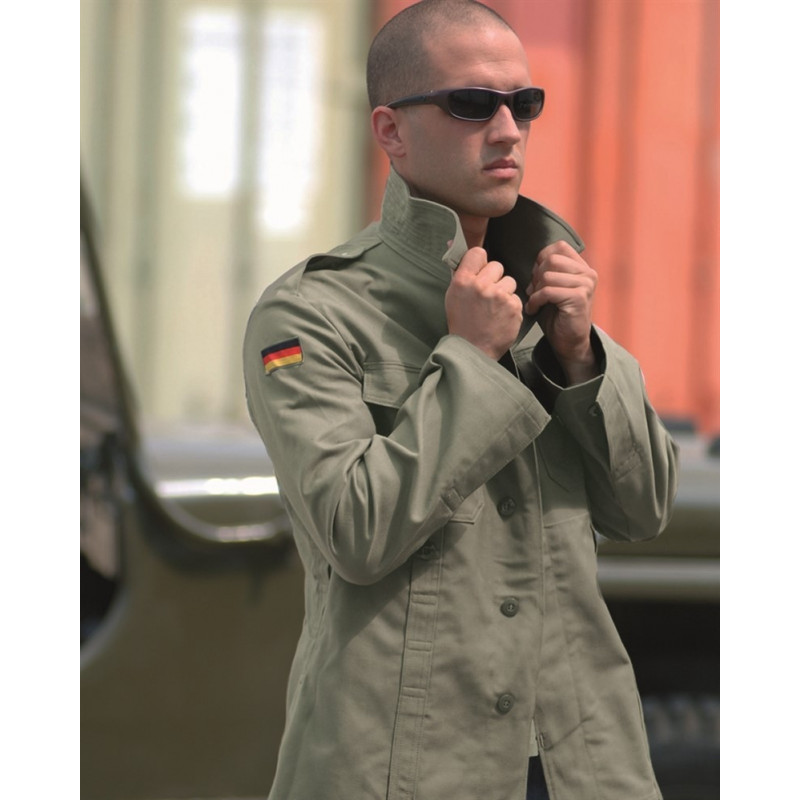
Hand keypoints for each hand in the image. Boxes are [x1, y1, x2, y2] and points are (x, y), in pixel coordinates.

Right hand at [445, 247, 521, 360]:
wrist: (473, 350)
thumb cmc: (462, 323)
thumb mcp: (453, 295)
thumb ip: (459, 271)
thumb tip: (453, 243)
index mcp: (463, 281)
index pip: (478, 253)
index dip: (481, 262)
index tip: (480, 270)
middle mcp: (481, 285)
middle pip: (497, 266)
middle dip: (494, 278)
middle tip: (487, 295)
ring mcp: (499, 296)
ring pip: (509, 281)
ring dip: (504, 292)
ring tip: (494, 308)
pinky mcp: (513, 307)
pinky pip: (516, 297)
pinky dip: (511, 306)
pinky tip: (501, 316)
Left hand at [524, 240, 598, 383]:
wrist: (569, 342)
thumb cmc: (557, 314)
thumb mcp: (552, 287)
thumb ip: (547, 270)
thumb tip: (534, 261)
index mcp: (582, 268)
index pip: (559, 247)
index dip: (541, 259)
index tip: (536, 277)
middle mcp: (588, 273)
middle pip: (551, 259)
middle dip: (536, 276)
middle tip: (533, 292)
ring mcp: (585, 285)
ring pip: (548, 275)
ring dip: (535, 290)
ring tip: (534, 302)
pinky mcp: (579, 298)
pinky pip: (548, 291)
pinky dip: (535, 301)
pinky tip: (534, 309)